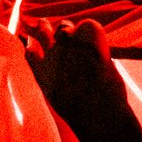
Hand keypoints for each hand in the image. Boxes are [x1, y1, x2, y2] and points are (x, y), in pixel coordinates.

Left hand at [24, 17, 141, 141]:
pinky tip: (30, 48)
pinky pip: (30, 55)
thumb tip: (87, 53)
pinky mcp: (42, 74)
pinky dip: (30, 50)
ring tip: (41, 25)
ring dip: (43, 29)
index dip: (86, 31)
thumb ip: (96, 55)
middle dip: (65, 31)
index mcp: (92, 36)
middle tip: (65, 34)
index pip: (87, 24)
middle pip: (64, 28)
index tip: (86, 37)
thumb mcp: (110, 67)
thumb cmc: (111, 93)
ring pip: (44, 33)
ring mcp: (53, 56)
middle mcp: (70, 41)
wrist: (100, 116)